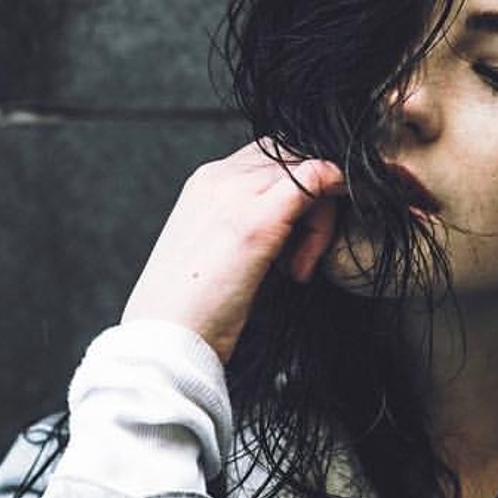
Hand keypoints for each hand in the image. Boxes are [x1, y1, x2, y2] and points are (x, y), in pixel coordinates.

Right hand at [120, 140, 345, 362]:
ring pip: (307, 171)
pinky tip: (318, 243)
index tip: (294, 238)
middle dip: (312, 201)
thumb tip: (291, 226)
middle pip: (292, 159)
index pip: (270, 159)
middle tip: (302, 257)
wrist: (166, 337)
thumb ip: (248, 225)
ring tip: (295, 269)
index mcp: (205, 184)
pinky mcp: (257, 221)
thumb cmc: (192, 308)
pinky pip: (313, 182)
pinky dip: (330, 202)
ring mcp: (238, 195)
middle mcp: (219, 177)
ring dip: (319, 217)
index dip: (295, 191)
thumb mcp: (219, 253)